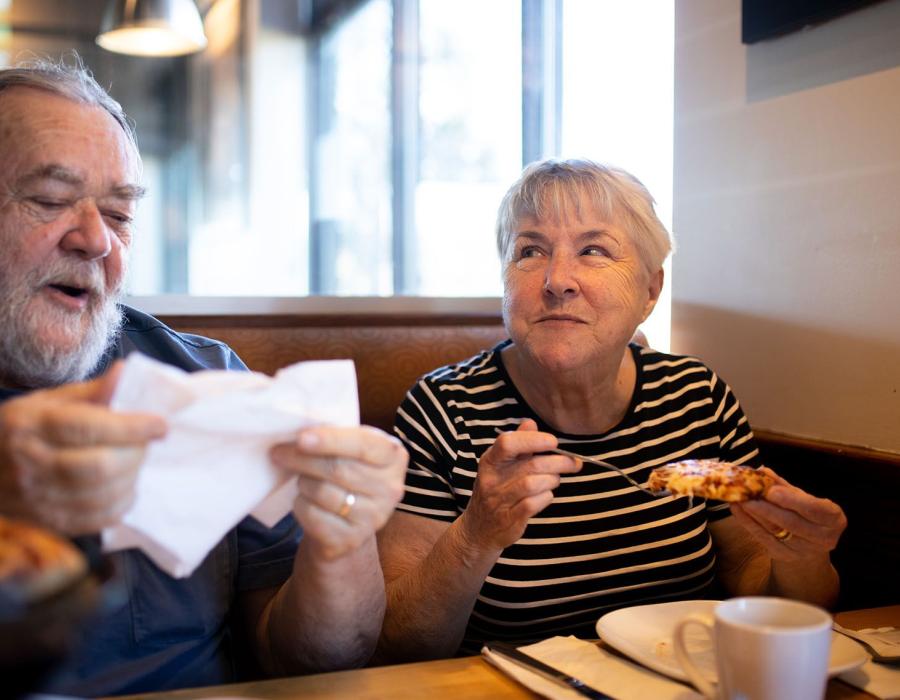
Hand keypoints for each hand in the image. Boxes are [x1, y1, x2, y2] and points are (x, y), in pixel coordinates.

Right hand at [0, 363, 167, 534]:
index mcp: (31, 425)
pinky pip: (96, 519)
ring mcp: (37, 497)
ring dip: (131, 478)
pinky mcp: (48, 521)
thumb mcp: (47, 401)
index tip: (161, 425)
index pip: (87, 427)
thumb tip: (125, 372)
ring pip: (101, 495)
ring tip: (136, 462)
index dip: (131, 427)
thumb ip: (91, 391)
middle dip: (135, 454)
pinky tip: (126, 487)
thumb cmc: (22, 428)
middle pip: (98, 466)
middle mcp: (31, 463)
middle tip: (146, 444)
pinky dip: (121, 504)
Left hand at [269, 425, 406, 559]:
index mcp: (394, 456)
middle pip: (338, 469)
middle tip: (279, 452)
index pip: (363, 445)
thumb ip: (336, 437)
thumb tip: (298, 433)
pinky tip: (305, 501)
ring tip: (303, 480)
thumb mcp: (353, 450)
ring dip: (303, 482)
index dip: (331, 440)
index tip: (301, 438)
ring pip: (322, 492)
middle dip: (302, 459)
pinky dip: (300, 505)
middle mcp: (390, 488)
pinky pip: (312, 515)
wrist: (350, 523)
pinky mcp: (351, 539)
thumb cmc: (348, 474)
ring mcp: (374, 517)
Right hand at [458, 419, 580, 551]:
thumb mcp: (500, 465)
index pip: (507, 443)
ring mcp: (499, 500)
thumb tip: (530, 422)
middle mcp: (491, 479)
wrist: (479, 529)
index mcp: (490, 461)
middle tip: (573, 462)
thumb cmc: (495, 491)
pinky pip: (534, 504)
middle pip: (530, 465)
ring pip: (533, 484)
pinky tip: (546, 495)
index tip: (553, 442)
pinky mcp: (509, 519)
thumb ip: (517, 443)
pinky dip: (546, 497)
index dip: (533, 440)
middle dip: (558, 462)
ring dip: (552, 480)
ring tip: (555, 479)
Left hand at [730, 467, 846, 561]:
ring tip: (738, 498)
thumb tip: (762, 471)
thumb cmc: (807, 514)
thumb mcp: (803, 498)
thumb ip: (784, 486)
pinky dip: (748, 523)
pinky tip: (737, 509)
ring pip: (775, 530)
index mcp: (833, 519)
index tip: (771, 491)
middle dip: (767, 508)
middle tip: (747, 494)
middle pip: (791, 522)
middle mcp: (823, 538)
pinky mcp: (785, 556)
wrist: (809, 545)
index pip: (814, 509)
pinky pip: (763, 538)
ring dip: (753, 513)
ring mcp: (804, 551)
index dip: (792, 500)